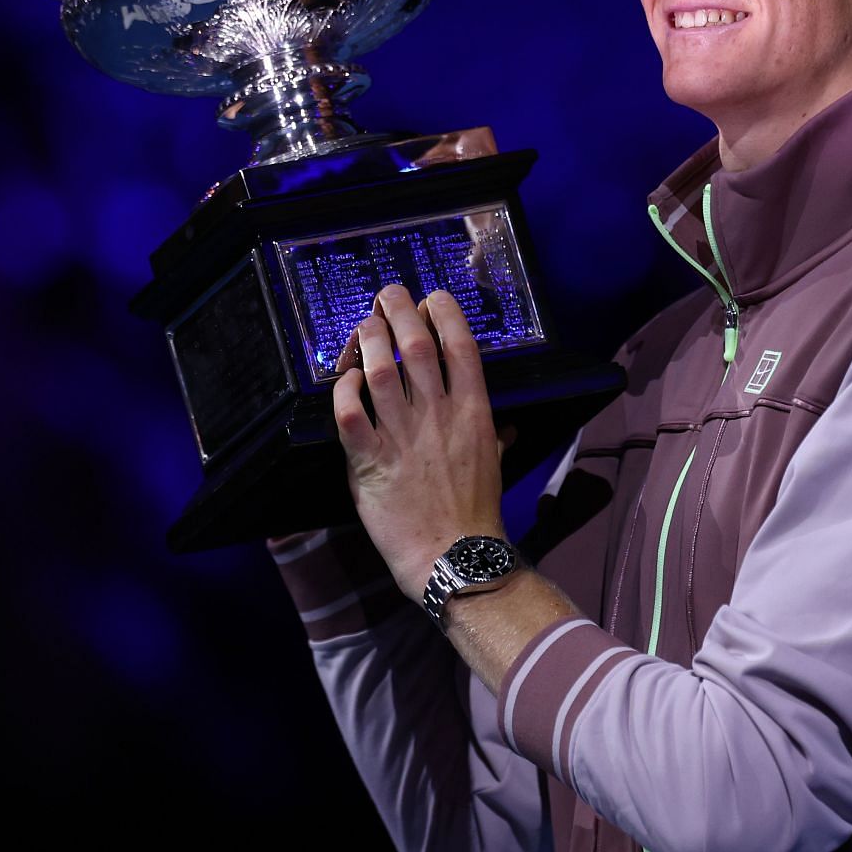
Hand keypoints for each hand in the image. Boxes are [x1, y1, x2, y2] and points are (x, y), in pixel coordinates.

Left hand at [333, 284, 508, 600]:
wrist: (453, 557)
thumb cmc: (476, 513)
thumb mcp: (495, 465)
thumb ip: (497, 439)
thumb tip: (508, 429)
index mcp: (473, 411)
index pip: (460, 344)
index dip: (444, 311)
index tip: (432, 298)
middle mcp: (438, 415)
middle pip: (415, 343)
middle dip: (398, 308)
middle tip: (386, 295)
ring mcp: (403, 436)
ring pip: (380, 369)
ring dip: (369, 340)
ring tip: (364, 327)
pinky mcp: (370, 460)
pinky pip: (349, 412)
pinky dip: (344, 389)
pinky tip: (345, 382)